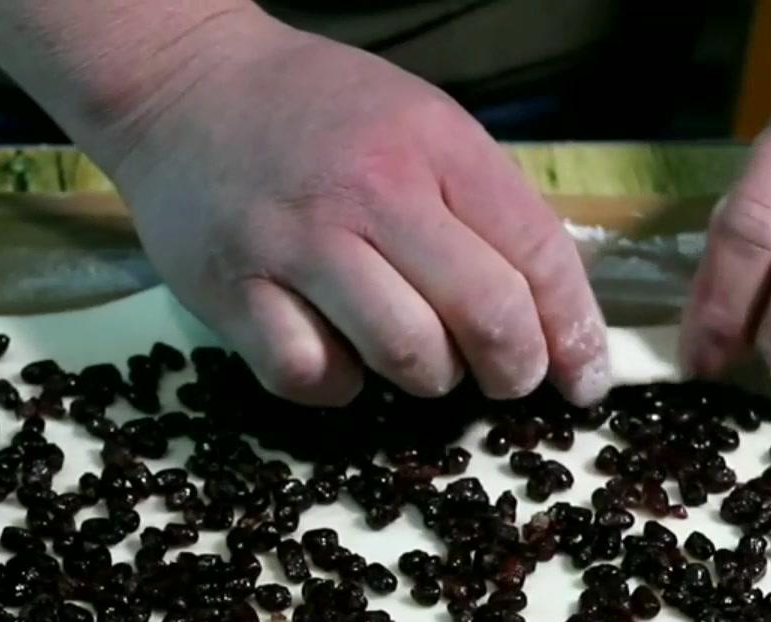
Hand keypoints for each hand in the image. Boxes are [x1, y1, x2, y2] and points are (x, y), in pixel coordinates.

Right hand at [93, 11, 608, 404]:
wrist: (185, 87)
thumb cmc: (313, 112)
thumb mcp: (419, 123)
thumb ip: (479, 202)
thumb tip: (544, 309)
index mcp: (432, 145)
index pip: (537, 253)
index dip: (575, 331)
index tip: (584, 379)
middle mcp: (369, 193)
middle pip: (484, 314)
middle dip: (514, 369)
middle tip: (507, 381)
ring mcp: (297, 246)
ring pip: (406, 355)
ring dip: (428, 378)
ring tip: (418, 360)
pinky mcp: (234, 292)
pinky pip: (312, 375)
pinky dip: (337, 385)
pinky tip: (336, 357)